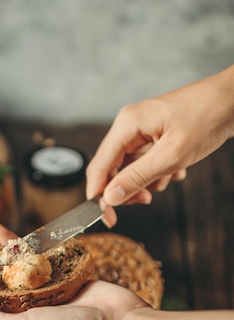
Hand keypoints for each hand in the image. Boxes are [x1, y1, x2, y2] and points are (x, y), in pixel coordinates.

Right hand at [86, 66, 233, 210]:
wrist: (232, 101)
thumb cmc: (206, 119)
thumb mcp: (171, 156)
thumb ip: (137, 178)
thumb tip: (110, 197)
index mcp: (126, 125)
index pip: (99, 167)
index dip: (99, 195)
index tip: (107, 218)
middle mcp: (128, 126)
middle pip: (112, 170)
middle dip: (129, 188)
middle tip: (146, 200)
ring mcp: (140, 131)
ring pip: (131, 169)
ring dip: (150, 180)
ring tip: (173, 173)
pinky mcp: (153, 136)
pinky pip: (146, 163)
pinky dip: (161, 171)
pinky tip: (178, 167)